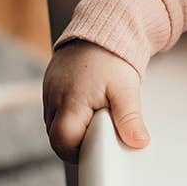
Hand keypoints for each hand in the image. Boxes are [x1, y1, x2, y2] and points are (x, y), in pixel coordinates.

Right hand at [42, 40, 149, 163]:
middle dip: (78, 145)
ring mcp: (48, 96)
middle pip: (57, 138)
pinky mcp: (49, 91)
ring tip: (97, 122)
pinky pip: (55, 115)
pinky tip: (88, 113)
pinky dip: (71, 119)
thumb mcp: (126, 89)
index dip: (80, 152)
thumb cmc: (111, 57)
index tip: (98, 152)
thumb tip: (138, 142)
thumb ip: (130, 118)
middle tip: (101, 139)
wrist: (99, 32)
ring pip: (55, 128)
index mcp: (70, 102)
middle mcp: (54, 100)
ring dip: (75, 131)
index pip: (64, 141)